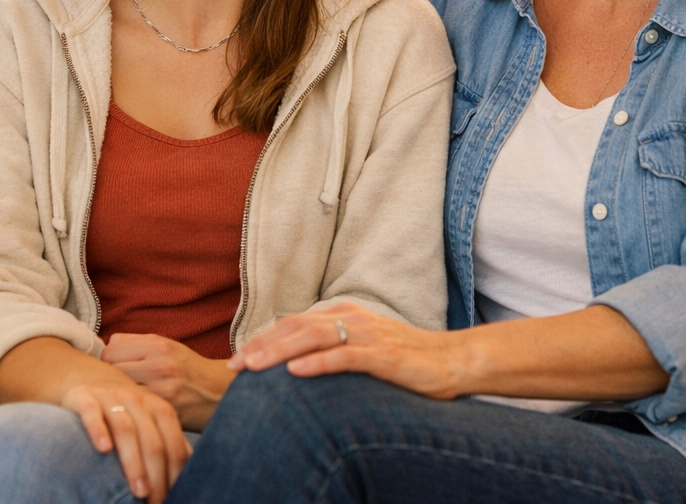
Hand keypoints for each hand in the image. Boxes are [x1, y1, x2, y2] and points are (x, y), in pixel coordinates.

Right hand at [60, 378, 191, 502]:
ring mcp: (111, 398)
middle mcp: (137, 401)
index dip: (174, 469)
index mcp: (157, 408)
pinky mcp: (85, 397)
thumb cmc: (125, 407)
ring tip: (138, 490)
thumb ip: (168, 439)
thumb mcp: (149, 418)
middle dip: (156, 473)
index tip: (173, 495)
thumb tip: (189, 471)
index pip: (172, 440)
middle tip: (155, 501)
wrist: (90, 376)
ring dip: (133, 461)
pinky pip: (92, 412)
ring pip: (126, 429)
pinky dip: (98, 429)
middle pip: (152, 439)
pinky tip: (103, 449)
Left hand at [102, 333, 233, 431]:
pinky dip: (132, 410)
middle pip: (111, 370)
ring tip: (126, 398)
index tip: (117, 366)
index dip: (110, 358)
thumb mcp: (168, 346)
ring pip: (119, 391)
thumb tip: (107, 345)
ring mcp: (161, 390)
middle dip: (112, 378)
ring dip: (120, 396)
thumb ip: (137, 343)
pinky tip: (137, 410)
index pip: (111, 349)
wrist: (218, 391)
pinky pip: (133, 409)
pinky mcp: (163, 412)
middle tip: (120, 384)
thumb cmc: (188, 368)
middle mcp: (159, 365)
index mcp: (158, 345)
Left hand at [228, 302, 465, 399]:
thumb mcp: (366, 348)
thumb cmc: (407, 360)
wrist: (452, 361)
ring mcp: (369, 336)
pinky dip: (318, 362)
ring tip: (253, 367)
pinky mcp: (384, 356)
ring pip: (314, 338)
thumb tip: (299, 361)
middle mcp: (354, 319)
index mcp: (347, 314)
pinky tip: (296, 372)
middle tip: (233, 366)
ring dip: (279, 352)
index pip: (296, 323)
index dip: (264, 338)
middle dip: (262, 345)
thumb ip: (337, 347)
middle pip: (298, 327)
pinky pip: (345, 357)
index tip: (238, 358)